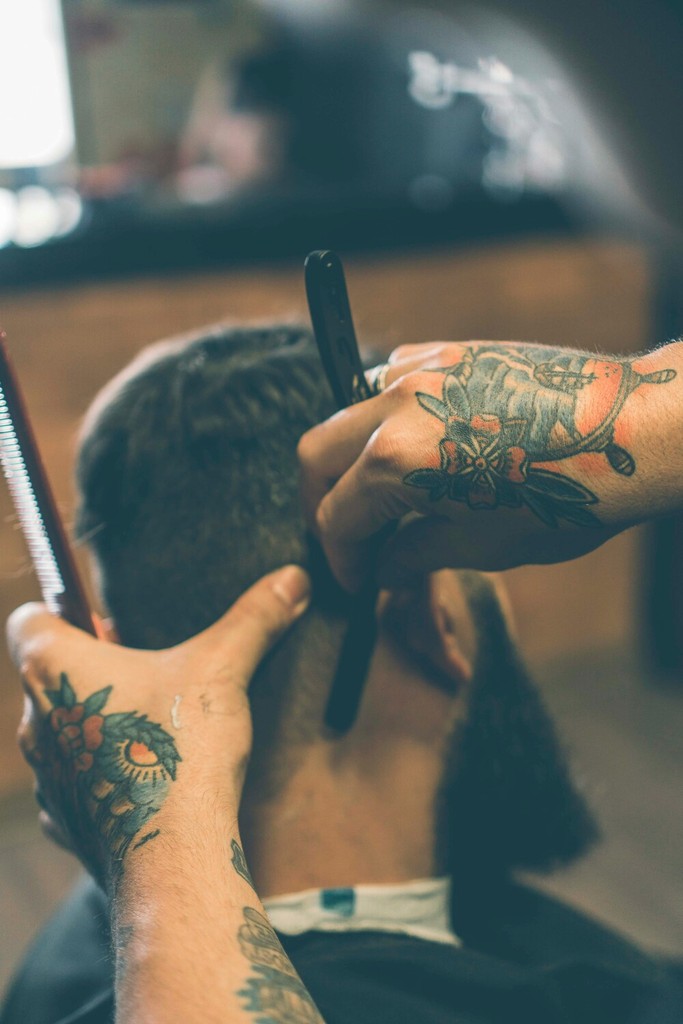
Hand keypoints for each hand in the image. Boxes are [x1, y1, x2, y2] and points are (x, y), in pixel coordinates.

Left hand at [8, 565, 309, 888]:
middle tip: (148, 669)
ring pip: (61, 732)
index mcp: (53, 667)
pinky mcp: (66, 822)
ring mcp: (46, 778)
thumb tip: (294, 575)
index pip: (28, 618)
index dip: (61, 610)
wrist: (172, 857)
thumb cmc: (182, 751)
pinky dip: (101, 777)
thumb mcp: (223, 668)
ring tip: (152, 725)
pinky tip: (146, 777)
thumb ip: (254, 618)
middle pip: (48, 674)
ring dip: (95, 723)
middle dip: (93, 667)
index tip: (105, 622)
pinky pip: (74, 784)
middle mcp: (36, 720)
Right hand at [299, 340, 680, 589]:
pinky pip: (388, 380)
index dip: (340, 558)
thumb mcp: (483, 544)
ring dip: (350, 456)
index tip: (357, 578)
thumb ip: (415, 552)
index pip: (335, 517)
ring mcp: (421, 369)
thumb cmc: (568, 492)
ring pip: (347, 410)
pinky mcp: (449, 351)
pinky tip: (415, 445)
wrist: (631, 431)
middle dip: (320, 501)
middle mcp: (396, 406)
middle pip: (316, 454)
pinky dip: (385, 418)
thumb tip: (384, 565)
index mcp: (396, 462)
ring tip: (381, 493)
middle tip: (349, 536)